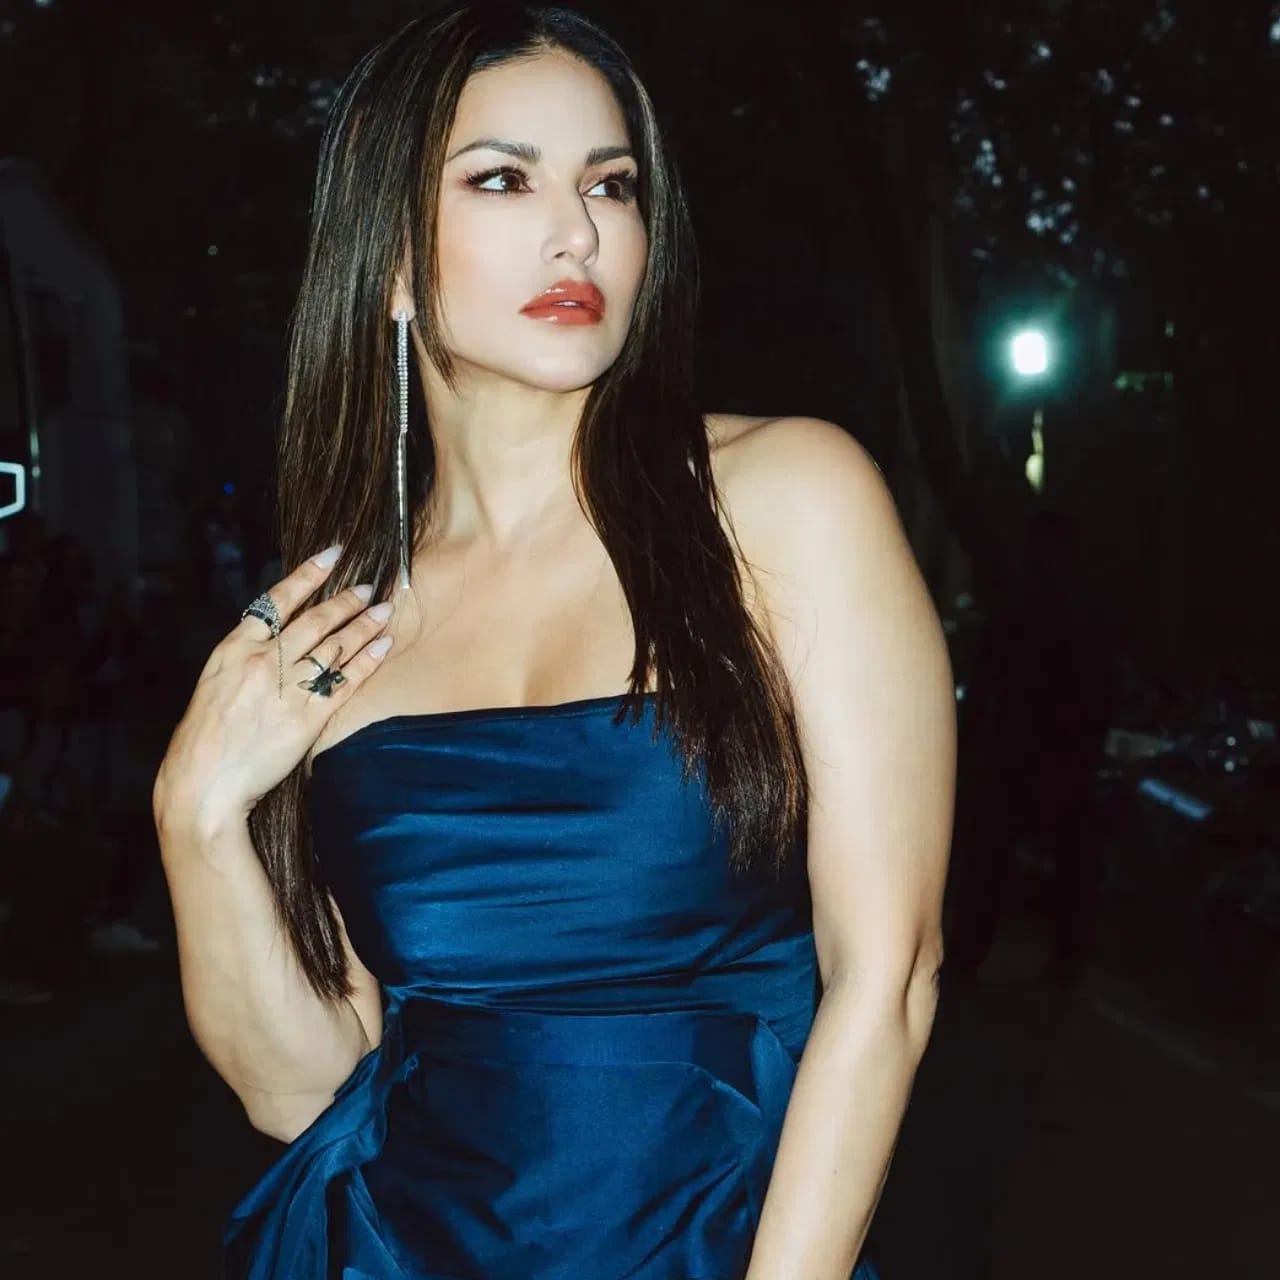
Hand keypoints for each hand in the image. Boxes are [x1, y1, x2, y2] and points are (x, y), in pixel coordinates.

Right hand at [153, 547, 393, 832]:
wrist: (204, 783)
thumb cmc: (204, 738)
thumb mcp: (215, 684)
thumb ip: (246, 658)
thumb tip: (278, 638)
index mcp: (234, 649)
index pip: (278, 602)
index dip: (308, 575)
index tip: (333, 555)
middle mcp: (263, 662)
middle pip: (314, 621)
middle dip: (346, 601)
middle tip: (369, 587)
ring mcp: (287, 689)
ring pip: (334, 648)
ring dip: (363, 626)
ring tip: (384, 611)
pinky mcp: (308, 718)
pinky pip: (345, 683)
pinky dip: (367, 662)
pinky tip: (383, 646)